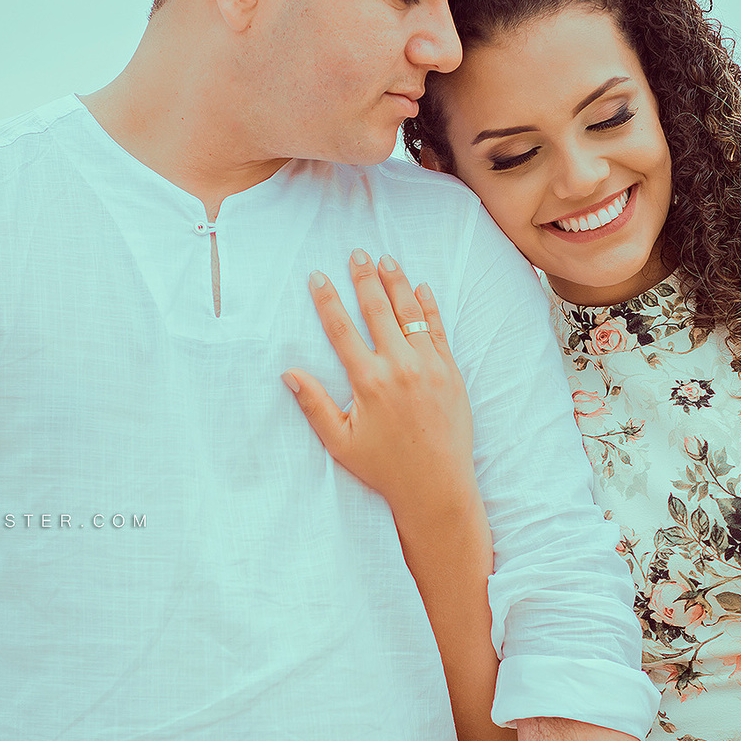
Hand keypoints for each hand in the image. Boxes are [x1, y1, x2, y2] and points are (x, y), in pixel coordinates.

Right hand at [283, 251, 475, 520]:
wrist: (437, 487)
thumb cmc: (385, 468)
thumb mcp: (341, 442)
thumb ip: (314, 405)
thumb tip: (289, 373)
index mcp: (368, 382)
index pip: (342, 329)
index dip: (327, 300)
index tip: (318, 276)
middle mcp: (399, 367)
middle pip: (378, 311)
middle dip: (365, 278)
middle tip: (358, 253)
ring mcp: (429, 367)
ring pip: (411, 314)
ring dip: (397, 284)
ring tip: (387, 260)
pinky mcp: (451, 374)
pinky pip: (439, 331)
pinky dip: (429, 307)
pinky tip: (421, 288)